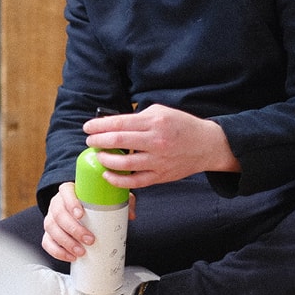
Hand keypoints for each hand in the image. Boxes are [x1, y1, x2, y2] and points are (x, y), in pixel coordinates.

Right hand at [41, 183, 137, 261]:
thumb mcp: (109, 198)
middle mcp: (57, 203)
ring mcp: (51, 218)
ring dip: (66, 242)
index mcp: (68, 191)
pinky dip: (57, 251)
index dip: (71, 202)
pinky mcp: (49, 233)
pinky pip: (46, 242)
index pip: (65, 191)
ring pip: (51, 228)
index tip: (81, 214)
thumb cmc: (94, 204)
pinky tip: (70, 257)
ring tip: (81, 252)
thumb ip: (122, 201)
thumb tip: (131, 215)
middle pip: (58, 214)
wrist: (81, 211)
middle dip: (73, 229)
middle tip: (90, 240)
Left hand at [83, 104, 239, 188]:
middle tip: (90, 141)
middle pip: (118, 141)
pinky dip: (118, 180)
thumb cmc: (181, 125)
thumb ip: (137, 118)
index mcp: (154, 122)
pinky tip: (108, 175)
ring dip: (106, 160)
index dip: (99, 126)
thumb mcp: (160, 112)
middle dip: (98, 141)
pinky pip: (135, 182)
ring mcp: (159, 160)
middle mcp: (156, 141)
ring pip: (124, 164)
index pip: (119, 123)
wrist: (207, 145)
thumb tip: (112, 124)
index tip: (87, 128)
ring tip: (99, 156)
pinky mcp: (161, 176)